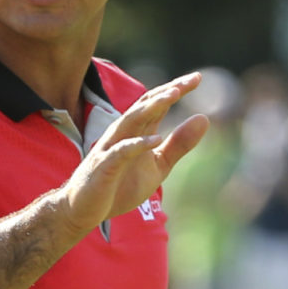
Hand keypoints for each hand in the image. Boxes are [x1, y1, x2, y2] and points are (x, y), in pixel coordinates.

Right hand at [59, 72, 209, 233]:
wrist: (83, 211)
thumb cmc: (119, 187)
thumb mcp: (158, 166)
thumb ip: (178, 144)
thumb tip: (204, 118)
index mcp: (135, 131)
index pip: (155, 103)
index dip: (175, 89)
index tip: (197, 77)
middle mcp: (122, 134)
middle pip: (144, 106)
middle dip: (166, 92)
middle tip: (189, 80)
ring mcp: (111, 148)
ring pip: (130, 121)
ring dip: (151, 108)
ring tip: (173, 96)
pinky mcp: (103, 167)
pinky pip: (121, 152)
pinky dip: (137, 144)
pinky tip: (156, 140)